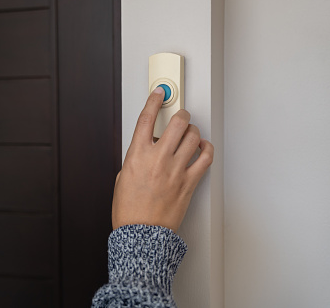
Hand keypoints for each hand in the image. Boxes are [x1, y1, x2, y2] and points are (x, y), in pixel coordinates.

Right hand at [112, 87, 213, 232]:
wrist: (141, 234)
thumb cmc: (129, 210)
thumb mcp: (123, 177)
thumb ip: (136, 158)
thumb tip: (147, 148)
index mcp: (137, 155)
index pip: (147, 118)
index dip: (154, 100)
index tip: (160, 93)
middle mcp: (158, 158)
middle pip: (177, 122)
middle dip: (180, 113)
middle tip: (180, 115)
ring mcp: (176, 169)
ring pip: (193, 136)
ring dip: (192, 131)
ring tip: (190, 134)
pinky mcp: (190, 182)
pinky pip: (206, 158)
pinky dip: (207, 148)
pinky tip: (202, 148)